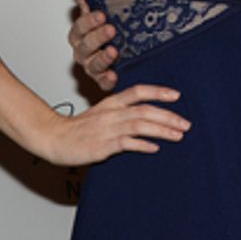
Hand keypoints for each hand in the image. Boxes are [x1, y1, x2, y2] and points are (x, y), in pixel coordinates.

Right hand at [36, 82, 189, 165]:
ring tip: (179, 135)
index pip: (138, 92)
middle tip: (186, 123)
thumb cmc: (80, 128)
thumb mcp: (103, 113)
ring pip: (140, 124)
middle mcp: (112, 113)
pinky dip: (143, 144)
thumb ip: (123, 113)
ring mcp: (107, 129)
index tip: (177, 95)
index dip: (158, 92)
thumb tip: (148, 117)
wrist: (54, 138)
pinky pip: (126, 143)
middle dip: (168, 116)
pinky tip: (156, 147)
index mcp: (112, 102)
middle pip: (145, 110)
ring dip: (162, 129)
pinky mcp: (103, 145)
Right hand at [66, 0, 119, 90]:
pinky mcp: (103, 80)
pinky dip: (108, 80)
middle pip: (85, 46)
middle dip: (97, 38)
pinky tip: (114, 75)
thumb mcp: (96, 12)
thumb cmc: (104, 31)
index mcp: (80, 35)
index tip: (100, 15)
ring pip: (93, 65)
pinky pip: (103, 83)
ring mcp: (92, 67)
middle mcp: (83, 52)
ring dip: (102, 59)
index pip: (79, 28)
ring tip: (114, 51)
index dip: (88, 22)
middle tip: (111, 30)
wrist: (122, 52)